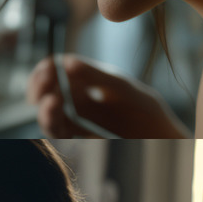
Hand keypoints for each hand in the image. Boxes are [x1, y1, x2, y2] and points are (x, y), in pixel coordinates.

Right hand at [27, 54, 189, 137]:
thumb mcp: (121, 88)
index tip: (46, 71)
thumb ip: (95, 75)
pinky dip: (54, 126)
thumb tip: (65, 62)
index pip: (59, 69)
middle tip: (39, 92)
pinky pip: (62, 133)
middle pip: (50, 90)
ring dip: (45, 110)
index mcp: (90, 79)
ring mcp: (81, 119)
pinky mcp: (83, 139)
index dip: (47, 69)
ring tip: (50, 103)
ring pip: (52, 114)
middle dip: (40, 89)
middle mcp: (82, 97)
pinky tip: (56, 115)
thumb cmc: (146, 109)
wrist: (162, 139)